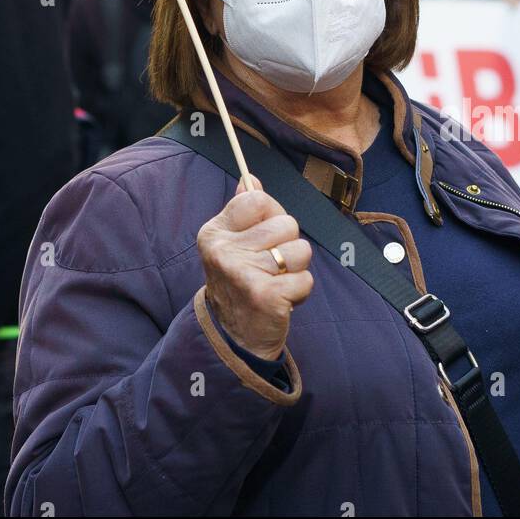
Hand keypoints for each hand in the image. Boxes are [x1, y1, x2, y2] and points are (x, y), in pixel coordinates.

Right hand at [198, 177, 312, 361]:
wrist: (235, 339)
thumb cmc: (241, 283)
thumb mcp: (232, 244)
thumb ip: (242, 211)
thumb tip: (250, 178)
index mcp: (214, 232)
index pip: (257, 200)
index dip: (272, 214)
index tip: (265, 235)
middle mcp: (224, 250)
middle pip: (286, 223)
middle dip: (288, 245)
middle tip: (271, 266)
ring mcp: (243, 273)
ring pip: (300, 251)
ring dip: (296, 269)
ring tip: (277, 282)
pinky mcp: (266, 295)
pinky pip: (305, 279)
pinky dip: (300, 291)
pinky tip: (282, 299)